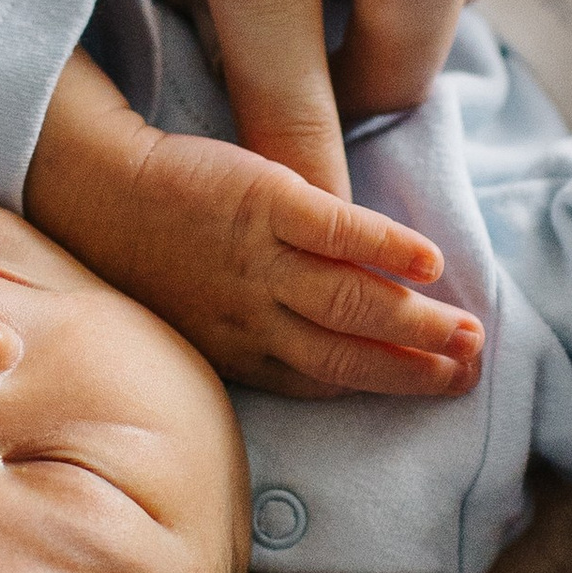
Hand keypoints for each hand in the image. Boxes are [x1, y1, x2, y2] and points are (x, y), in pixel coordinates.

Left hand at [25, 51, 484, 402]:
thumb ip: (256, 338)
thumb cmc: (149, 256)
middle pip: (349, 351)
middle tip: (474, 368)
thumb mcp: (197, 322)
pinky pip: (334, 231)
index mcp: (242, 349)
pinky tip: (427, 260)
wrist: (98, 189)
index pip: (327, 376)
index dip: (388, 383)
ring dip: (415, 321)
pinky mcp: (263, 201)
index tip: (441, 383)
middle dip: (417, 366)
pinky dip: (382, 247)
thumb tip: (327, 346)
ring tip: (469, 330)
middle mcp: (255, 316)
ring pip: (349, 302)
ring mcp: (261, 260)